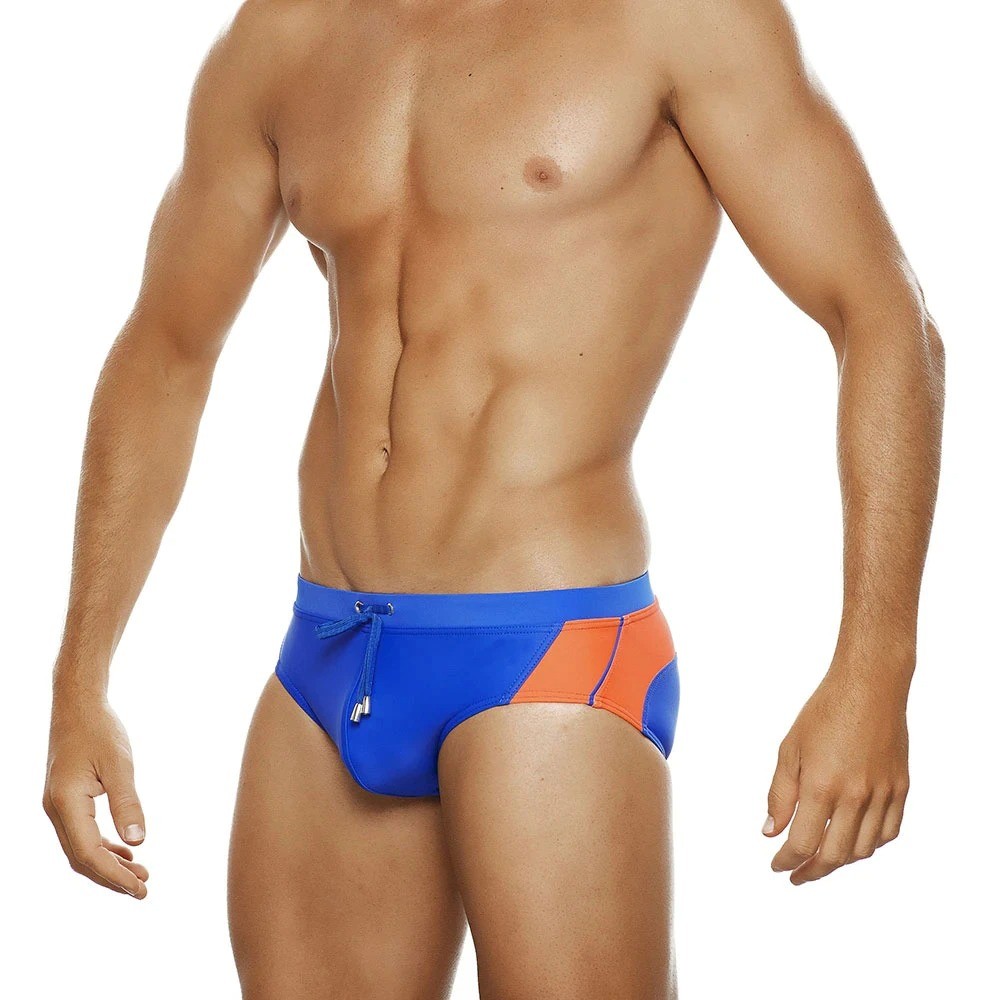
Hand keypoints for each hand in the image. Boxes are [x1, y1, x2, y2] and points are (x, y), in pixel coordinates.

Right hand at [43, 688, 148, 897]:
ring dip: (109, 864)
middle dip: (112, 877)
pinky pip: (82, 834)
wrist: (77, 705)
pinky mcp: (67, 800)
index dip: (114, 875)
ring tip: (141, 874)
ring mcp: (58, 806)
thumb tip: (138, 841)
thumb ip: (127, 802)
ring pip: (81, 848)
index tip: (141, 888)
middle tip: (144, 889)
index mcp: (66, 803)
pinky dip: (103, 846)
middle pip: (82, 858)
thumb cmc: (100, 729)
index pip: (89, 853)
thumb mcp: (120, 764)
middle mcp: (56, 810)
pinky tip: (125, 851)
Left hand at [763, 666, 909, 883]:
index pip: (802, 843)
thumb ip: (780, 795)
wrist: (869, 687)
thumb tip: (771, 832)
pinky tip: (855, 842)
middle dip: (812, 871)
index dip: (787, 861)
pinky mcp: (901, 788)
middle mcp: (855, 796)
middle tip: (797, 874)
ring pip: (863, 850)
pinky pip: (888, 832)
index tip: (777, 866)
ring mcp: (882, 794)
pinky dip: (870, 845)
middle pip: (834, 855)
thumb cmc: (824, 713)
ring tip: (822, 859)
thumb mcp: (790, 750)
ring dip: (841, 861)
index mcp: (821, 785)